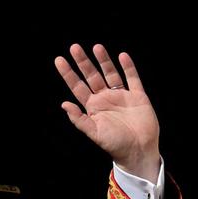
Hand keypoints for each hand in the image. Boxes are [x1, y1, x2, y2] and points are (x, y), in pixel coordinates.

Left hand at [55, 44, 160, 181]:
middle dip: (83, 62)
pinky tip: (122, 56)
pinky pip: (132, 78)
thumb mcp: (94, 133)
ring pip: (110, 73)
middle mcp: (105, 99)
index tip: (59, 60)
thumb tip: (64, 104)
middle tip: (74, 47)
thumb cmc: (114, 145)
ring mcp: (121, 96)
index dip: (68, 74)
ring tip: (96, 47)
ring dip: (104, 61)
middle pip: (92, 76)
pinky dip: (128, 67)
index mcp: (92, 107)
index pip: (77, 87)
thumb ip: (79, 119)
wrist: (138, 151)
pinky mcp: (137, 96)